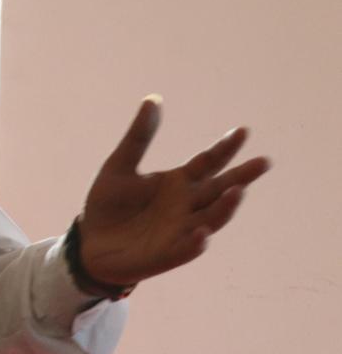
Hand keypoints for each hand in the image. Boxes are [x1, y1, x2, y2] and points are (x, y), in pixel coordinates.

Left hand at [78, 95, 269, 287]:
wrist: (89, 243)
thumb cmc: (108, 205)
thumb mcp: (119, 166)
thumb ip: (138, 137)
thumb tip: (153, 99)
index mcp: (179, 183)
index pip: (209, 162)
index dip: (225, 148)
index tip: (242, 130)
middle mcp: (186, 206)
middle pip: (220, 189)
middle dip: (241, 177)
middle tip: (263, 162)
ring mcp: (180, 231)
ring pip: (211, 218)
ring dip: (225, 207)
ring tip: (237, 191)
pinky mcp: (166, 254)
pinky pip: (185, 249)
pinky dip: (195, 242)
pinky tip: (202, 232)